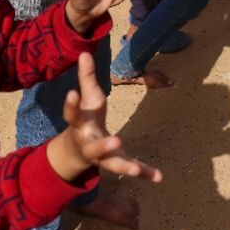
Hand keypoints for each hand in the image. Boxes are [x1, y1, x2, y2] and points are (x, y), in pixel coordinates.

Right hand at [48, 52, 163, 182]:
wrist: (77, 151)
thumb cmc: (85, 119)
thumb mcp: (87, 98)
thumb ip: (86, 78)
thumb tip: (84, 52)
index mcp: (80, 125)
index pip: (73, 115)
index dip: (71, 105)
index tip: (72, 93)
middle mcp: (89, 144)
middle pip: (94, 147)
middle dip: (103, 145)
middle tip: (116, 141)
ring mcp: (102, 157)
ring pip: (112, 164)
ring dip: (125, 166)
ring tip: (136, 170)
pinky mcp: (116, 164)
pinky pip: (130, 168)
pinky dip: (145, 173)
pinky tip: (159, 177)